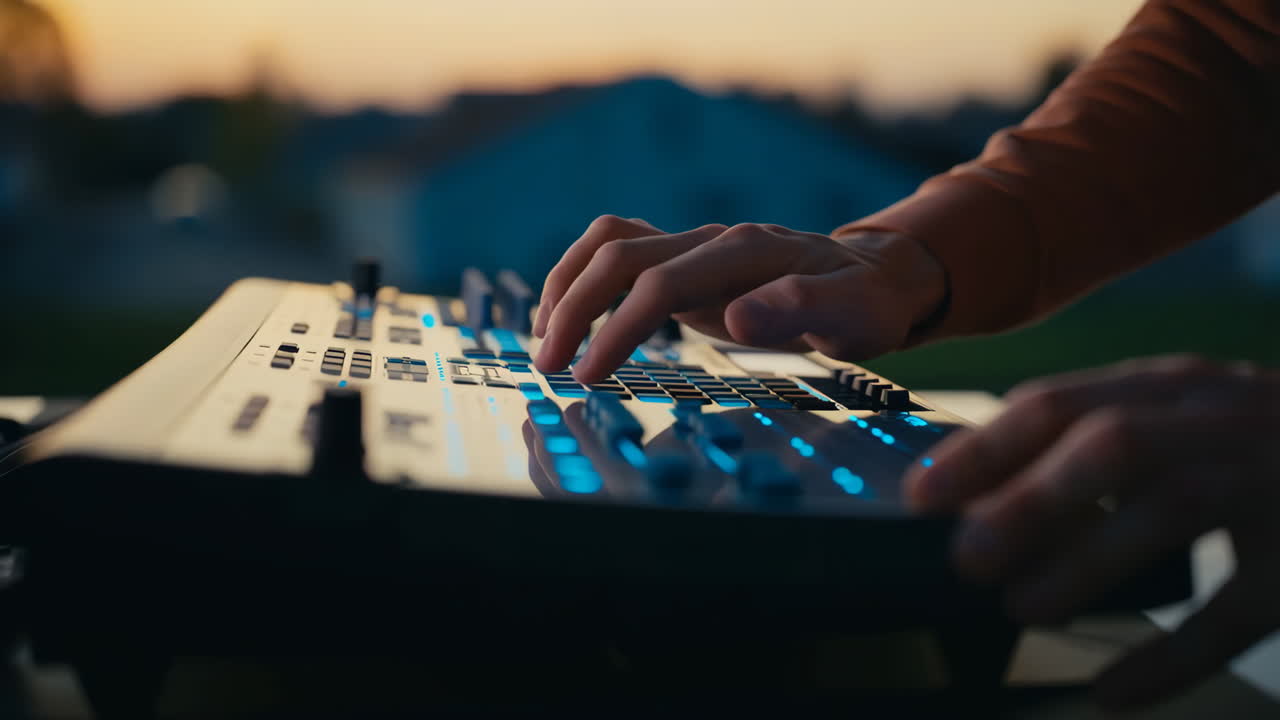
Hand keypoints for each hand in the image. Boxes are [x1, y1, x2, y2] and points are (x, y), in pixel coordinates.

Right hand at [532, 215, 946, 383]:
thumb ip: (802, 310)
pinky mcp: (685, 262)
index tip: (590, 376)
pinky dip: (584, 280)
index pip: (660, 283)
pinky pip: (619, 254)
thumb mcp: (855, 315)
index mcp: (746, 252)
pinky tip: (574, 322)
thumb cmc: (865, 303)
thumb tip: (736, 318)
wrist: (873, 277)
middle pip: (619, 257)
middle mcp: (712, 240)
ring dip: (568, 287)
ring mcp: (695, 247)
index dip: (619, 329)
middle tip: (550, 368)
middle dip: (574, 309)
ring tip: (546, 342)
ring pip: (609, 245)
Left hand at [904, 355, 1279, 709]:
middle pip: (1110, 445)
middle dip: (1027, 501)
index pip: (1057, 404)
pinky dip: (1170, 657)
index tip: (920, 496)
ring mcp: (1274, 481)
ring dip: (1086, 563)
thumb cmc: (1262, 447)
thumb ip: (1095, 443)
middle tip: (967, 559)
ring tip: (1022, 610)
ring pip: (1171, 512)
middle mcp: (1221, 419)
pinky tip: (1112, 695)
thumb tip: (980, 497)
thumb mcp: (1179, 422)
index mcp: (1172, 389)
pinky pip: (1238, 609)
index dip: (982, 450)